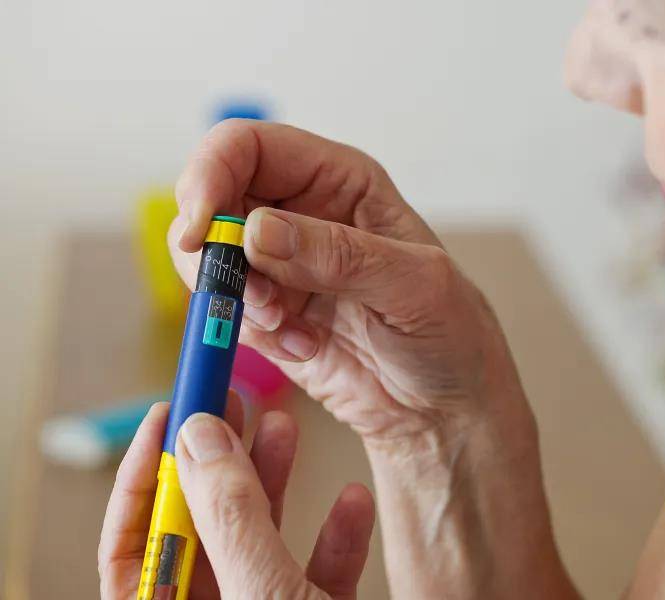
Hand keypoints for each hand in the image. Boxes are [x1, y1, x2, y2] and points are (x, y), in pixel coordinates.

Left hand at [98, 398, 374, 598]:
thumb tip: (201, 437)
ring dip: (275, 482)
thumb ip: (232, 517)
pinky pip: (316, 570)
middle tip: (229, 403)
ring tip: (285, 429)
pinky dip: (337, 534)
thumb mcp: (263, 591)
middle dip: (217, 460)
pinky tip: (353, 499)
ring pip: (259, 540)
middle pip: (199, 527)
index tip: (171, 411)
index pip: (129, 541)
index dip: (144, 471)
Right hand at [169, 119, 528, 446]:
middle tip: (258, 298)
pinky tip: (304, 348)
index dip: (211, 174)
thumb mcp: (414, 286)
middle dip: (217, 252)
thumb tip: (257, 230)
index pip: (248, 146)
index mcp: (340, 179)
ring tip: (290, 329)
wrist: (444, 406)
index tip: (202, 230)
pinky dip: (250, 334)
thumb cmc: (452, 332)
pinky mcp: (269, 313)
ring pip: (207, 258)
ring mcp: (281, 264)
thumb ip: (340, 255)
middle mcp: (302, 211)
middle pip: (211, 199)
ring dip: (235, 299)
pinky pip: (223, 310)